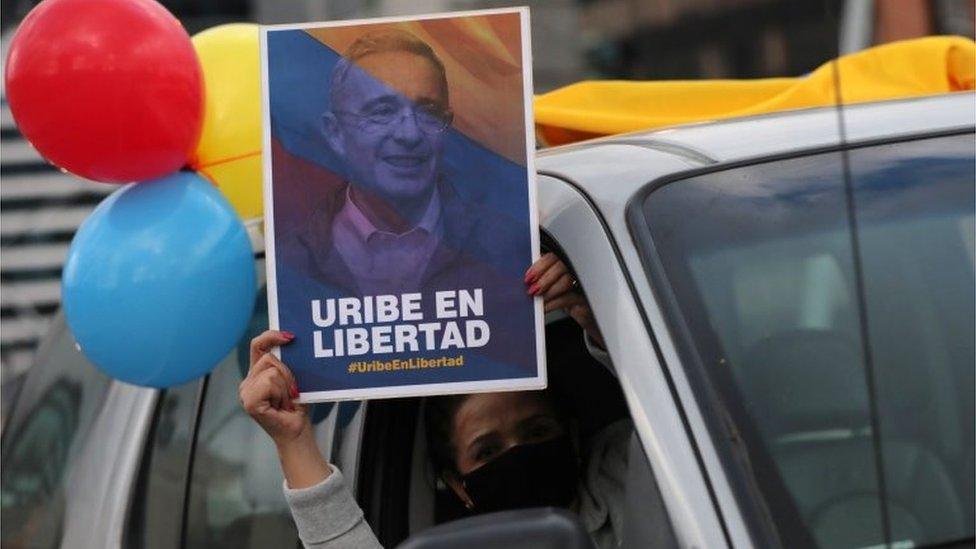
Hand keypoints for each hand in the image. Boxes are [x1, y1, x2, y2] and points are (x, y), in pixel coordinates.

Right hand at [241, 330, 331, 487]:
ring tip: (285, 400)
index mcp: (256, 374)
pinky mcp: (249, 401)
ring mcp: (245, 392)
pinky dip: (280, 393)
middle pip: (269, 358)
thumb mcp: (292, 379)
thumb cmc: (296, 406)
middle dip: (287, 373)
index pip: (257, 346)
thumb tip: (290, 340)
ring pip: (271, 370)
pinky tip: (280, 405)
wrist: (297, 430)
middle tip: (290, 392)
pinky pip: (269, 382)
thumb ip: (285, 363)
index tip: (289, 336)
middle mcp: (247, 381)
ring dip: (285, 385)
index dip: (270, 336)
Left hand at [525, 253, 605, 348]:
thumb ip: (540, 278)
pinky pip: (570, 297)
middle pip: (561, 265)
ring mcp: (583, 282)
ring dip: (548, 291)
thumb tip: (525, 280)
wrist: (583, 314)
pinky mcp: (587, 298)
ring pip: (566, 280)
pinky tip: (544, 308)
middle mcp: (575, 268)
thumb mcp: (551, 286)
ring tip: (538, 300)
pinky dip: (553, 303)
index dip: (539, 265)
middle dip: (544, 277)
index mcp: (564, 262)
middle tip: (532, 289)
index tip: (528, 277)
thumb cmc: (564, 297)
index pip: (552, 256)